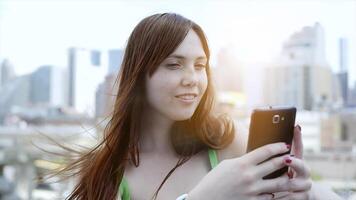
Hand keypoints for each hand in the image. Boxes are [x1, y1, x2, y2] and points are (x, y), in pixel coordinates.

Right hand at [188, 142, 309, 199]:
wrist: (205, 199)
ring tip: (293, 174)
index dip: (277, 147)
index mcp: (241, 164)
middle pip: (275, 165)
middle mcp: (249, 176)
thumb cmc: (213, 181)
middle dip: (286, 159)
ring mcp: (252, 191)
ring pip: (278, 183)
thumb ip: (243, 161)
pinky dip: (275, 193)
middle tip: (292, 157)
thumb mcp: (227, 166)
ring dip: (287, 178)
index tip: (284, 145)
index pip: (265, 151)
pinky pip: (270, 197)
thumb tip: (256, 158)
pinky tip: (278, 190)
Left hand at [274, 125, 312, 198]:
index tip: (295, 127)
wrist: (298, 194)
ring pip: (296, 183)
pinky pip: (292, 198)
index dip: (298, 137)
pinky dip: (282, 197)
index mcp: (296, 161)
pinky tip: (275, 197)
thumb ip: (274, 157)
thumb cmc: (282, 177)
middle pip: (302, 165)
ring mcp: (305, 185)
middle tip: (286, 159)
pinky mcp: (303, 197)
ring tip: (282, 178)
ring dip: (287, 182)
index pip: (298, 147)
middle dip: (295, 162)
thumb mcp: (280, 166)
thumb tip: (262, 140)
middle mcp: (303, 172)